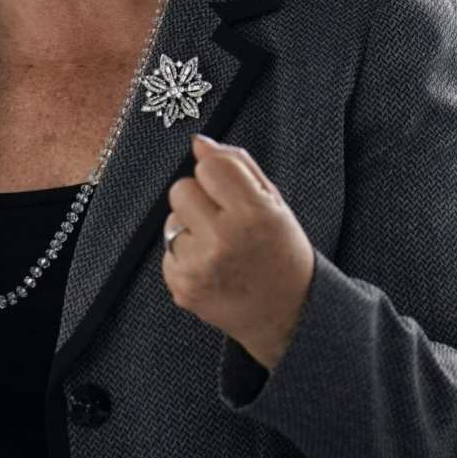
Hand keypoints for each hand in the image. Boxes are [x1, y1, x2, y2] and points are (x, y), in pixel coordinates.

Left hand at [163, 135, 315, 370]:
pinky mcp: (182, 288)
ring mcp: (199, 268)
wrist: (289, 315)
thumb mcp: (275, 203)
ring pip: (170, 221)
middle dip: (199, 198)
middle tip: (224, 219)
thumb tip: (199, 142)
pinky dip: (185, 255)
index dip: (218, 174)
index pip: (209, 166)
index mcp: (253, 214)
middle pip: (181, 189)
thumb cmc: (283, 253)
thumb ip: (238, 166)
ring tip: (221, 247)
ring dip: (191, 228)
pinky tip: (212, 267)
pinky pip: (167, 251)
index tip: (232, 190)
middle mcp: (223, 240)